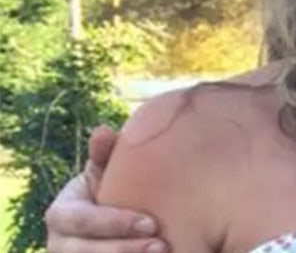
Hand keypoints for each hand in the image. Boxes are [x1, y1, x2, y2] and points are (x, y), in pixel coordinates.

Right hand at [44, 126, 166, 252]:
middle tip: (161, 245)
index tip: (150, 222)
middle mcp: (59, 243)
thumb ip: (105, 154)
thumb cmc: (108, 189)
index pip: (80, 221)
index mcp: (60, 214)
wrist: (108, 218)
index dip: (112, 223)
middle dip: (123, 249)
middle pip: (85, 252)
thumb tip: (102, 131)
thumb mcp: (104, 171)